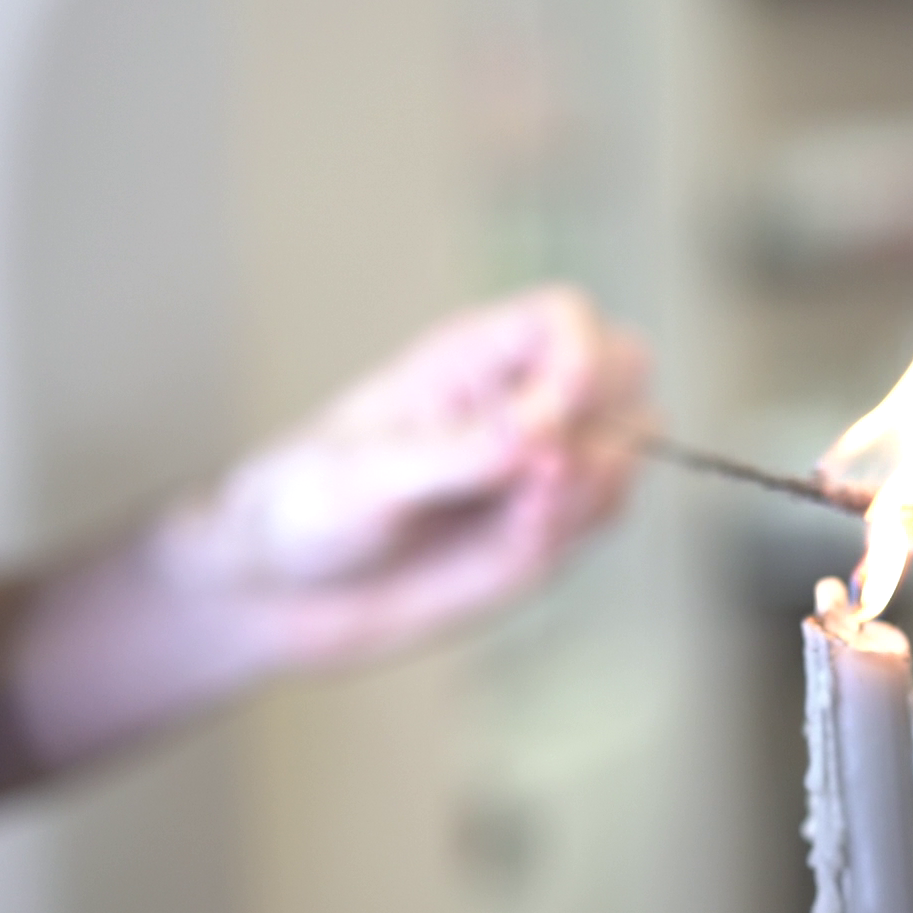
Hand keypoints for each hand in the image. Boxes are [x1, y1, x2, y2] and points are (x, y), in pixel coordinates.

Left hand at [155, 284, 649, 667]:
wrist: (279, 596)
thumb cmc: (300, 510)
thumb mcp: (363, 479)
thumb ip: (459, 455)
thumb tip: (543, 439)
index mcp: (470, 359)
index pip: (567, 317)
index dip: (581, 359)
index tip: (549, 424)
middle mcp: (519, 402)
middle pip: (626, 366)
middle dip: (608, 421)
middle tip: (543, 473)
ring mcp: (539, 466)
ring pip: (632, 446)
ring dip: (594, 488)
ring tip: (518, 523)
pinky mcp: (545, 528)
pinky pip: (603, 516)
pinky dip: (574, 532)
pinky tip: (512, 545)